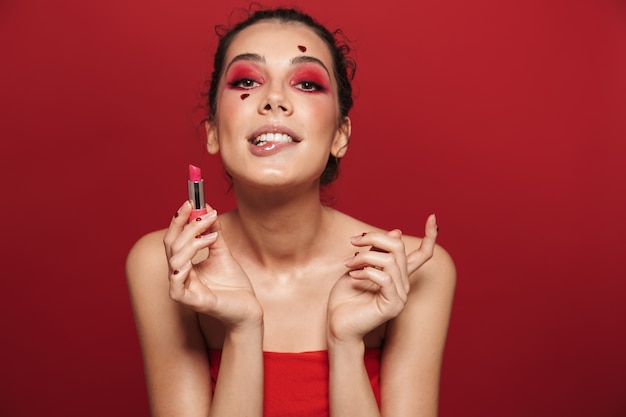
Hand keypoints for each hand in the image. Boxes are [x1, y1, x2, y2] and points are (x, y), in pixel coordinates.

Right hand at [163, 201, 262, 328]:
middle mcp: (180, 275)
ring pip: (174, 260)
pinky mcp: (191, 302)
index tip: (192, 200)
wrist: (248, 308)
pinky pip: (176, 287)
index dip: (180, 219)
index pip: (174, 237)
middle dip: (186, 225)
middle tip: (203, 212)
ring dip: (192, 242)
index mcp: (185, 263)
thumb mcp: (223, 253)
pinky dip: (181, 271)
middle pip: (172, 244)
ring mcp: (183, 288)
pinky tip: (193, 261)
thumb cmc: (234, 285)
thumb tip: (208, 209)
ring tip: (212, 235)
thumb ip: (214, 233)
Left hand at [327, 214, 437, 342]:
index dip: (430, 236)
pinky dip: (366, 273)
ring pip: (390, 261)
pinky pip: (385, 278)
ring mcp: (400, 296)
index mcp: (398, 275)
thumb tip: (396, 232)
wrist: (338, 325)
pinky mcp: (393, 305)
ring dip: (364, 257)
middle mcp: (403, 284)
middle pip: (399, 248)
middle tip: (353, 242)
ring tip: (348, 264)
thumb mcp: (360, 266)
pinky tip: (353, 277)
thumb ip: (376, 251)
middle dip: (374, 238)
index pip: (422, 254)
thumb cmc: (345, 298)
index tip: (432, 217)